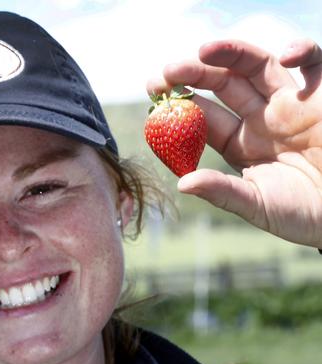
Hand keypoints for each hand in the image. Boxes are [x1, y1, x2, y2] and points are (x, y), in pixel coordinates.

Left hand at [148, 39, 321, 247]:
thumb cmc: (304, 214)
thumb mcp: (259, 205)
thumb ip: (223, 192)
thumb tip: (182, 183)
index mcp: (240, 142)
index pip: (205, 117)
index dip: (180, 104)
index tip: (154, 95)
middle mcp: (261, 117)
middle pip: (223, 84)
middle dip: (195, 73)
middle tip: (166, 72)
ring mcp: (291, 103)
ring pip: (257, 66)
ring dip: (231, 54)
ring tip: (203, 51)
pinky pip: (314, 64)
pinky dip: (302, 51)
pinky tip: (284, 56)